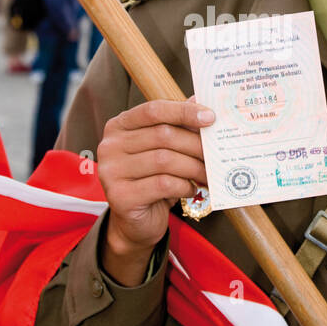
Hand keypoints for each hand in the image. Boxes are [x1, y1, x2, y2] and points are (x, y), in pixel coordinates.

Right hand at [96, 98, 213, 278]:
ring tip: (208, 174)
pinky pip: (162, 184)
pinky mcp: (120, 196)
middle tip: (216, 153)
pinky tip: (192, 189)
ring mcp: (111, 171)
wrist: (136, 222)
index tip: (211, 117)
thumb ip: (178, 126)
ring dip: (194, 167)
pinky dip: (184, 186)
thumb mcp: (164, 150)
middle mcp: (110, 145)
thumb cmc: (152, 180)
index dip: (184, 111)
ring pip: (164, 160)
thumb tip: (202, 103)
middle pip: (163, 135)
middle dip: (195, 144)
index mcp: (119, 126)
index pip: (153, 110)